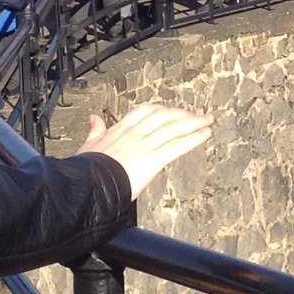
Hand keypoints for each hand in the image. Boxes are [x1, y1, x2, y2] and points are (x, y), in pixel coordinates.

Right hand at [78, 105, 212, 198]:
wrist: (86, 184)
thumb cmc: (85, 169)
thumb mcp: (88, 144)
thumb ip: (95, 129)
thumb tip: (93, 118)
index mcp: (120, 129)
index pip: (145, 111)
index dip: (162, 109)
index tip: (172, 110)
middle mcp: (135, 133)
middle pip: (164, 116)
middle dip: (183, 113)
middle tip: (198, 114)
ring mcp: (145, 145)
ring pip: (174, 127)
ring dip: (194, 122)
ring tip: (208, 120)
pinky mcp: (153, 159)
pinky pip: (178, 146)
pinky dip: (194, 138)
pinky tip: (205, 134)